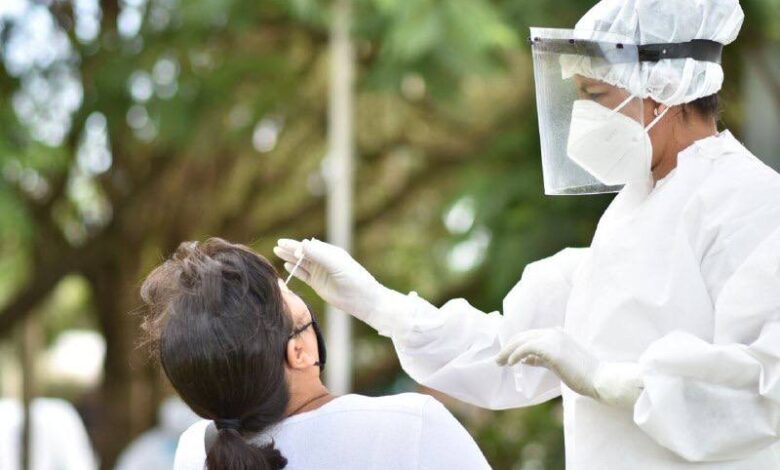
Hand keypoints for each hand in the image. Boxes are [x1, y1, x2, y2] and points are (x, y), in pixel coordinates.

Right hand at [273, 238, 382, 322]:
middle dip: (290, 249)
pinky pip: (304, 275)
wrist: (362, 299)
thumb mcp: (336, 264)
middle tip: (277, 244)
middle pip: (303, 253)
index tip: (285, 245)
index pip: (310, 246)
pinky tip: (286, 265)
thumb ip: (319, 255)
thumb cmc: (353, 278)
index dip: (297, 245)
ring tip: (277, 251)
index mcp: (330, 252)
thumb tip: (302, 244)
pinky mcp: (318, 284)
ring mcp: (320, 272)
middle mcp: (324, 261)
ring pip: (301, 263)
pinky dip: (295, 270)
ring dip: (290, 258)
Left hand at [496, 328, 641, 407]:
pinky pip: (526, 348)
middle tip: (498, 360)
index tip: (506, 356)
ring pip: (522, 340)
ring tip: (499, 362)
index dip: (515, 345)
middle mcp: (553, 332)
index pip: (530, 336)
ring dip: (508, 351)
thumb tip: (525, 360)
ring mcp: (552, 338)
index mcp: (556, 333)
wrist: (599, 378)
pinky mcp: (551, 348)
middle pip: (523, 336)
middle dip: (508, 347)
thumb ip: (542, 359)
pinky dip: (516, 354)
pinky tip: (511, 363)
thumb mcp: (558, 363)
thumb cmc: (582, 374)